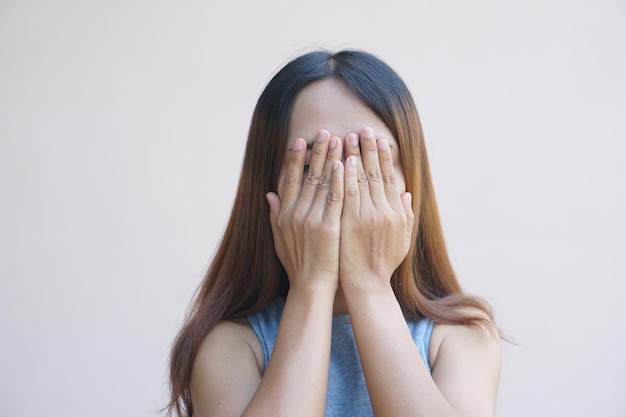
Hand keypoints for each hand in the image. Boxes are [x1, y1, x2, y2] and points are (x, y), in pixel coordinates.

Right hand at [266, 130, 344, 291]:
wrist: (311, 286)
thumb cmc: (297, 264)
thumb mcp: (279, 239)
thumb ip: (275, 215)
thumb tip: (269, 194)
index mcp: (284, 214)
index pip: (289, 179)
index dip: (294, 159)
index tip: (299, 141)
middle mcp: (296, 213)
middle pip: (307, 176)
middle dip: (317, 152)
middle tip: (324, 132)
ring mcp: (312, 219)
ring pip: (322, 182)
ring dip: (331, 159)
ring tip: (339, 140)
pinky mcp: (329, 227)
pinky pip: (335, 198)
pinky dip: (339, 180)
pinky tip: (344, 164)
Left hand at [339, 127, 413, 288]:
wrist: (366, 283)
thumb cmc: (383, 263)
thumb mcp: (402, 239)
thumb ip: (406, 215)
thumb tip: (408, 194)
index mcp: (397, 213)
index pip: (391, 178)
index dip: (385, 158)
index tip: (381, 140)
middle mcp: (385, 211)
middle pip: (377, 173)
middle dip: (370, 149)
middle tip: (365, 129)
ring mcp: (368, 216)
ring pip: (362, 179)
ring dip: (356, 156)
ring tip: (350, 136)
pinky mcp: (351, 222)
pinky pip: (348, 194)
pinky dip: (346, 176)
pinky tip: (342, 161)